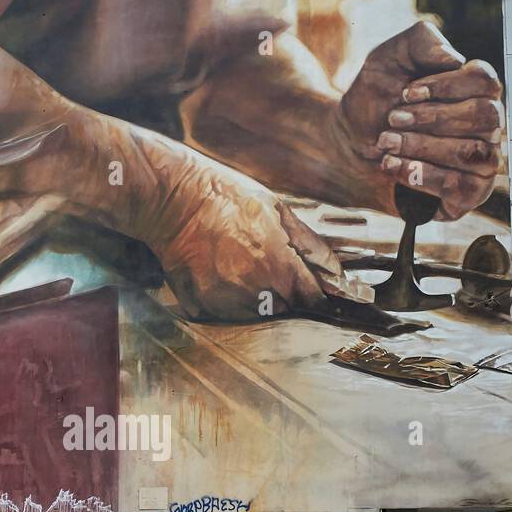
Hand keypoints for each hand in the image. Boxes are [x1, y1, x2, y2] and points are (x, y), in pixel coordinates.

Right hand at [154, 162, 362, 322]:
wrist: (175, 201)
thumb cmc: (228, 199)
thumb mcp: (278, 210)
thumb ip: (310, 244)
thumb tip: (335, 270)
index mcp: (280, 268)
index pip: (310, 298)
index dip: (312, 292)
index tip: (310, 287)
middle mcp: (256, 292)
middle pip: (283, 307)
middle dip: (282, 290)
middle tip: (264, 262)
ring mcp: (226, 302)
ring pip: (254, 312)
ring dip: (254, 297)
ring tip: (237, 264)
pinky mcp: (201, 307)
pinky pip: (223, 312)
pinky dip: (225, 299)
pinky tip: (217, 272)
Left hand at [336, 21, 504, 219]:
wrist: (345, 146)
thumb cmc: (374, 101)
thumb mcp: (387, 59)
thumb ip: (421, 41)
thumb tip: (455, 59)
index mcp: (476, 89)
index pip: (485, 81)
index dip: (445, 86)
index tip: (406, 93)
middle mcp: (488, 125)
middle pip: (485, 116)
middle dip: (431, 118)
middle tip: (391, 119)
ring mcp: (482, 161)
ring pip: (471, 152)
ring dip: (421, 146)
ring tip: (385, 143)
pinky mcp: (467, 195)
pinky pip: (460, 186)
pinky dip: (422, 175)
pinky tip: (393, 166)